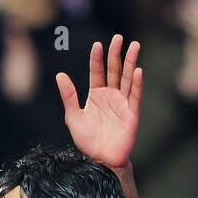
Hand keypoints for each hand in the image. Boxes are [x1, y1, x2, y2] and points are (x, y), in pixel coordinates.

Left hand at [57, 35, 141, 169]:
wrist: (100, 160)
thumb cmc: (88, 141)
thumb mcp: (73, 117)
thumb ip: (69, 96)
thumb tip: (60, 75)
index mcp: (96, 96)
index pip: (97, 73)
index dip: (97, 59)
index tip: (97, 44)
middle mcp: (111, 96)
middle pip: (114, 71)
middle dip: (116, 54)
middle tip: (118, 38)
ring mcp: (122, 103)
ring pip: (127, 78)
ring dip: (130, 62)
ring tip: (134, 46)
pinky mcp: (132, 112)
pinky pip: (135, 95)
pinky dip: (136, 83)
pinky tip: (137, 71)